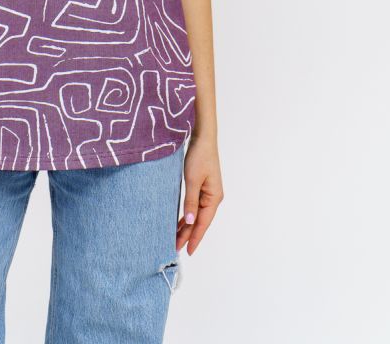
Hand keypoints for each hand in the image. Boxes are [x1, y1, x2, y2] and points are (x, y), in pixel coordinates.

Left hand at [176, 133, 223, 254]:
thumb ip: (191, 201)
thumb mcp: (192, 179)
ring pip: (197, 214)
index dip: (195, 238)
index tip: (187, 251)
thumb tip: (190, 222)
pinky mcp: (202, 187)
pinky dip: (188, 215)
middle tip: (175, 247)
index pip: (203, 223)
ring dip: (188, 226)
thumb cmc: (199, 156)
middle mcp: (213, 197)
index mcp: (214, 198)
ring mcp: (208, 192)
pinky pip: (195, 206)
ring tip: (176, 238)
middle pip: (200, 221)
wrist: (203, 138)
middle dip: (189, 234)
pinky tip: (181, 221)